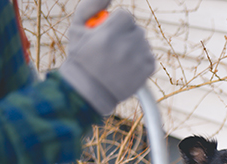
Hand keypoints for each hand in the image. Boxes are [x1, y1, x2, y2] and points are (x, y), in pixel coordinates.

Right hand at [59, 0, 155, 114]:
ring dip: (134, 47)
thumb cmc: (81, 58)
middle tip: (113, 48)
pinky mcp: (147, 71)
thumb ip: (90, 6)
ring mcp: (138, 59)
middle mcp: (126, 46)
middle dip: (126, 35)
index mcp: (109, 34)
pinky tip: (127, 67)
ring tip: (119, 59)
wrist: (89, 91)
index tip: (109, 33)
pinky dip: (141, 60)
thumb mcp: (77, 28)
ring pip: (144, 43)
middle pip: (136, 29)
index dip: (117, 23)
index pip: (126, 16)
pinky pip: (149, 57)